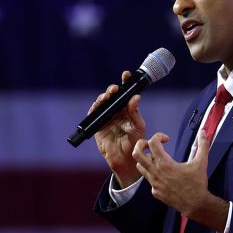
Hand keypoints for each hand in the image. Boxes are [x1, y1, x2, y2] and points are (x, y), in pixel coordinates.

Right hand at [90, 71, 148, 185]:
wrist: (126, 158)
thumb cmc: (135, 142)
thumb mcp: (138, 126)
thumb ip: (135, 112)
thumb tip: (136, 97)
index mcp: (127, 109)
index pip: (126, 93)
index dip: (125, 83)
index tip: (126, 74)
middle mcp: (116, 111)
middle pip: (112, 96)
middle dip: (113, 89)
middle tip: (116, 88)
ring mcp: (106, 117)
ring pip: (103, 102)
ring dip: (104, 97)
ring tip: (109, 95)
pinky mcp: (97, 125)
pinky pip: (94, 112)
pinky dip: (96, 106)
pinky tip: (100, 103)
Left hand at [132, 129, 229, 229]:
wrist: (196, 204)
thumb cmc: (197, 183)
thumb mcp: (201, 162)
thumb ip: (203, 145)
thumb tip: (203, 132)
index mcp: (165, 163)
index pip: (153, 142)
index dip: (158, 136)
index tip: (167, 139)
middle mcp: (155, 172)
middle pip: (137, 153)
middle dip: (141, 145)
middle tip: (151, 145)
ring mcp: (153, 183)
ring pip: (140, 166)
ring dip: (146, 160)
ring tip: (157, 159)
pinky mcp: (155, 192)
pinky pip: (149, 179)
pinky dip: (153, 174)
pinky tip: (165, 175)